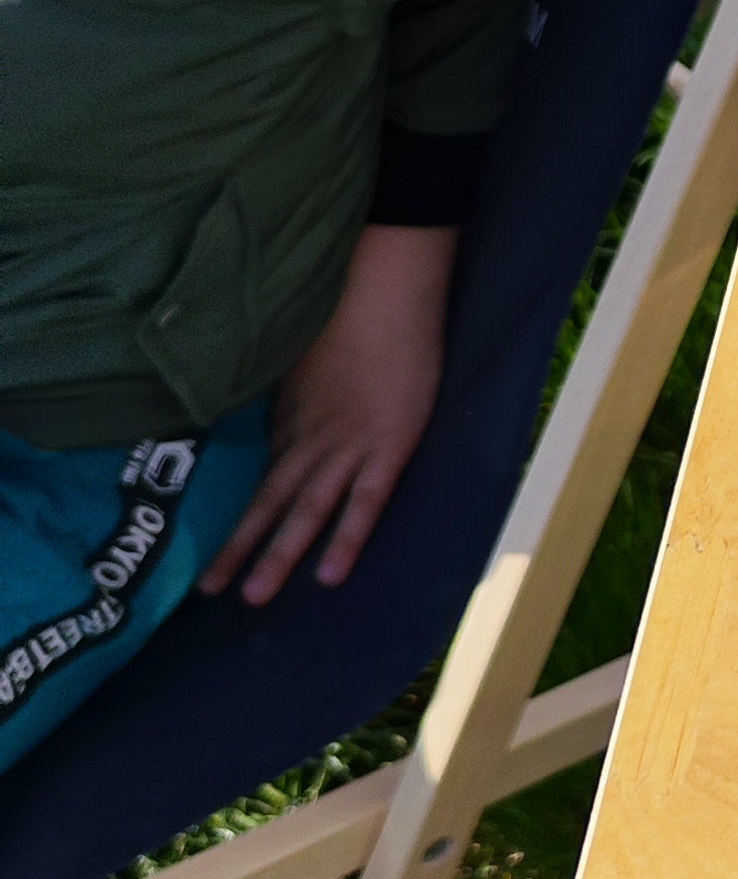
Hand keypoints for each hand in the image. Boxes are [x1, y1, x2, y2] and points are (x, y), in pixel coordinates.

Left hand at [202, 223, 458, 608]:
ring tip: (254, 597)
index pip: (262, 476)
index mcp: (293, 415)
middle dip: (239, 547)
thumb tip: (281, 404)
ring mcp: (348, 444)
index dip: (238, 514)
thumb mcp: (308, 353)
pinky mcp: (388, 445)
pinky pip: (365, 502)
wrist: (386, 282)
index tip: (214, 546)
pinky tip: (331, 575)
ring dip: (278, 555)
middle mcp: (311, 437)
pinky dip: (347, 539)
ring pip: (306, 510)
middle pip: (269, 501)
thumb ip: (298, 388)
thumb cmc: (351, 306)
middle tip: (208, 591)